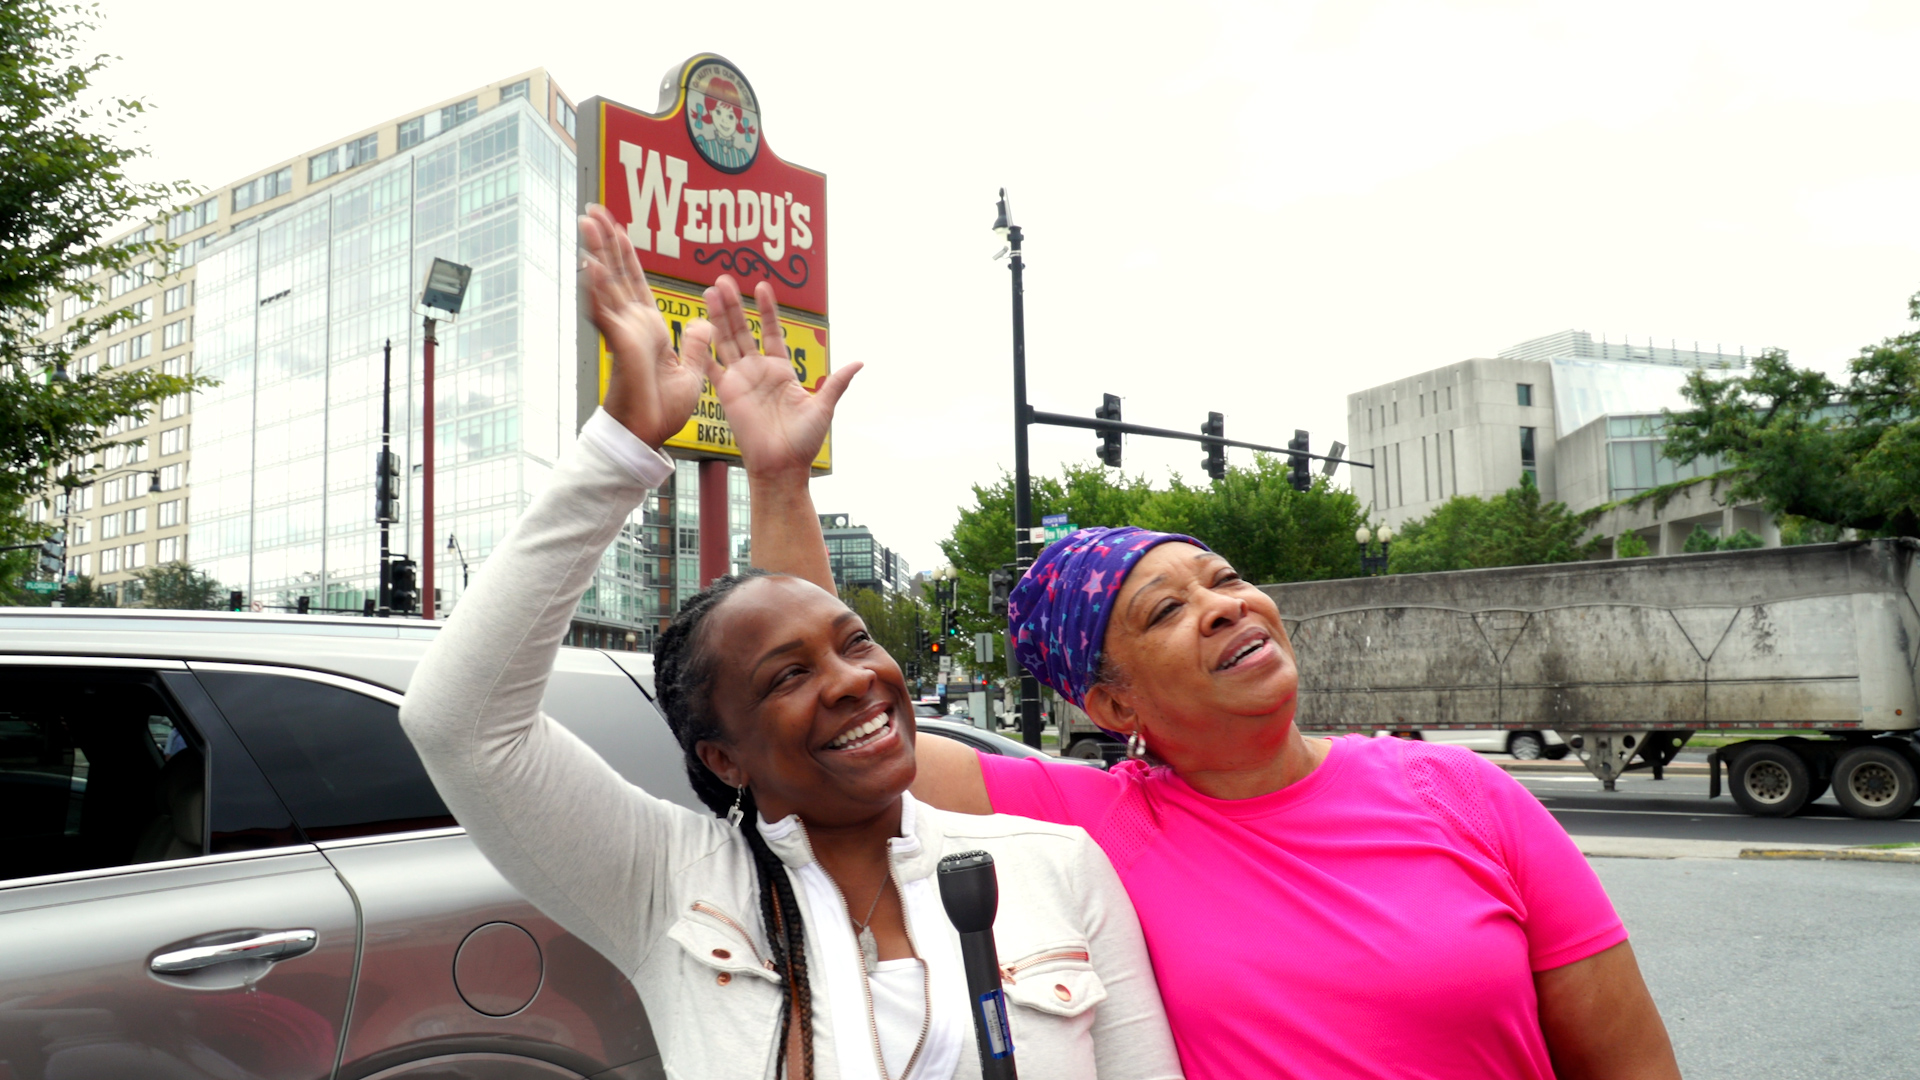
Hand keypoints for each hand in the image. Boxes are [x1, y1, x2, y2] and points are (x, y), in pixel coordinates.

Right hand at [579, 204, 705, 448]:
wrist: (648, 435)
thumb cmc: (663, 411)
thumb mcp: (693, 374)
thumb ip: (697, 346)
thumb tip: (703, 323)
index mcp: (648, 328)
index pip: (634, 282)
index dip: (626, 255)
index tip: (618, 228)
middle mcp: (632, 324)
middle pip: (616, 273)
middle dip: (606, 240)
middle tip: (594, 208)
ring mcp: (624, 332)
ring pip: (607, 284)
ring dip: (597, 251)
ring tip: (587, 220)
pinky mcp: (621, 345)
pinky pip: (608, 312)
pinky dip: (598, 288)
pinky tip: (589, 263)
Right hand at [691, 275, 860, 477]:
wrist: (782, 466)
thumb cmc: (804, 441)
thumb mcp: (823, 407)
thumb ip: (837, 382)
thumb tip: (859, 362)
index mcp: (781, 371)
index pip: (771, 332)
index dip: (767, 310)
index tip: (762, 286)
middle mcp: (759, 371)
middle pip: (743, 330)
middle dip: (734, 305)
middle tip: (724, 279)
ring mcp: (741, 380)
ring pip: (726, 341)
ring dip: (717, 317)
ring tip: (710, 291)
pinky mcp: (727, 393)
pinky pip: (713, 367)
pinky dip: (705, 348)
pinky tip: (697, 326)